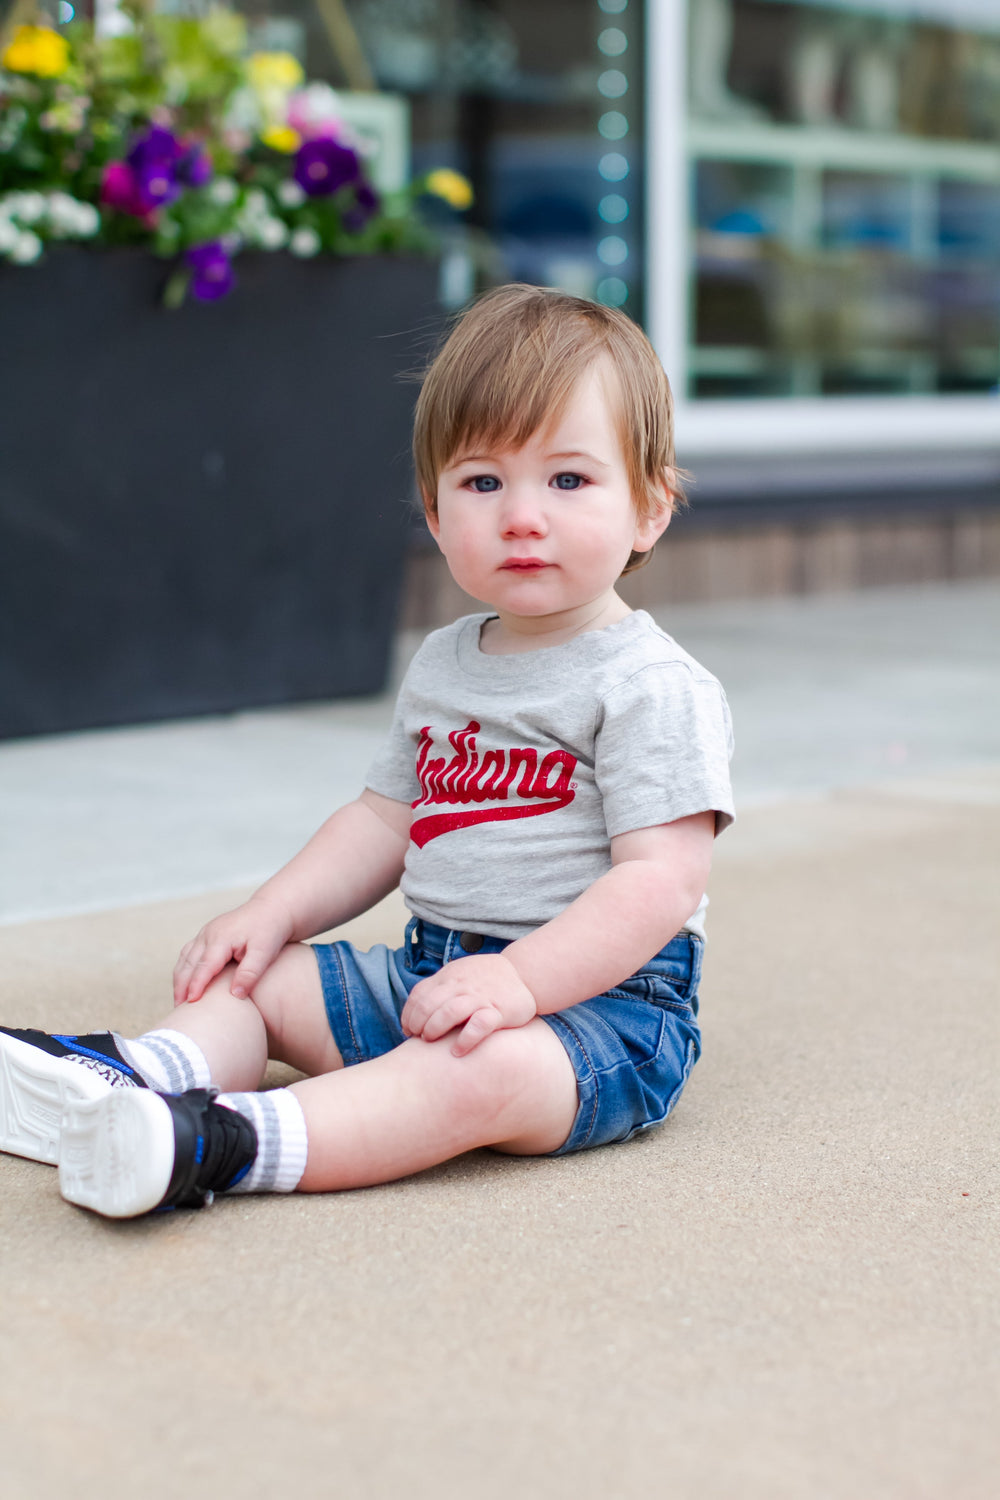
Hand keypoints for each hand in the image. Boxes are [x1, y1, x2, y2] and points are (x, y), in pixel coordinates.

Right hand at [173, 896, 294, 1004]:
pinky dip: (184, 970)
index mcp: (221, 938)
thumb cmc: (270, 930)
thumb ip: (250, 972)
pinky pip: (189, 954)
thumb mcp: (265, 952)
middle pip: (188, 964)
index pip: (204, 966)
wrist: (272, 908)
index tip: (190, 1004)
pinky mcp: (207, 935)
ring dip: (180, 980)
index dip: (196, 986)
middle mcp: (208, 934)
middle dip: (181, 987)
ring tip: (180, 1002)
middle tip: (179, 1011)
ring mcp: (205, 933)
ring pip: (185, 959)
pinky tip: (186, 985)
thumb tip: (236, 995)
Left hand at [401, 953, 536, 1056]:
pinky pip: (479, 1025)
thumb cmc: (486, 979)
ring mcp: (481, 997)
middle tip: (419, 1038)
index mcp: (450, 977)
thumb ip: (440, 988)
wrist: (524, 973)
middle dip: (418, 1023)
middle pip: (430, 1004)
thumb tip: (415, 1010)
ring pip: (450, 1012)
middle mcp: (463, 986)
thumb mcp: (460, 974)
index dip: (409, 1013)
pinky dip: (465, 1039)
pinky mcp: (499, 1011)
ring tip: (431, 1041)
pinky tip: (457, 1051)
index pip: (420, 994)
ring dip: (435, 1028)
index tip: (407, 1030)